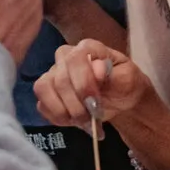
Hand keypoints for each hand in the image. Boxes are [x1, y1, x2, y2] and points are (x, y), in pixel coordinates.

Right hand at [33, 38, 158, 126]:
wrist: (121, 99)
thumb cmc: (125, 84)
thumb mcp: (127, 78)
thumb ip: (113, 73)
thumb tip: (96, 68)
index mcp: (88, 48)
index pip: (75, 58)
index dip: (83, 81)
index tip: (95, 99)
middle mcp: (66, 57)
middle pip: (59, 79)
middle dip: (76, 103)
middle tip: (92, 115)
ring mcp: (54, 74)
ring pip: (44, 89)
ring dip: (63, 111)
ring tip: (82, 120)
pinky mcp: (48, 94)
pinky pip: (42, 105)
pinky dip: (58, 117)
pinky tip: (74, 121)